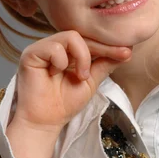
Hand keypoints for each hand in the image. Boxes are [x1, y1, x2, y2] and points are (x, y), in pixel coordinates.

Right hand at [11, 30, 131, 132]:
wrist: (44, 122)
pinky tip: (55, 75)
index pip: (90, 40)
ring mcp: (42, 48)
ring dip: (82, 57)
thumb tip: (126, 51)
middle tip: (120, 56)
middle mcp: (55, 46)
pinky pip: (54, 47)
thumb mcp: (90, 82)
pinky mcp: (31, 53)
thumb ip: (104, 65)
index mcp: (67, 52)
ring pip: (71, 36)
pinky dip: (61, 61)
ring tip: (80, 76)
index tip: (127, 52)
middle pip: (83, 35)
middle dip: (104, 47)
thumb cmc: (63, 104)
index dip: (109, 45)